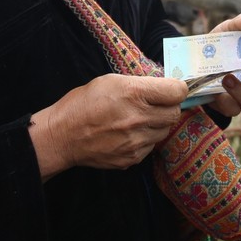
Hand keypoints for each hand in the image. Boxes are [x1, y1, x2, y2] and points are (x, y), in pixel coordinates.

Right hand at [30, 74, 187, 178]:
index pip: (176, 92)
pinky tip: (128, 134)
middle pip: (174, 113)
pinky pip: (150, 146)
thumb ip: (140, 84)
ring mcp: (136, 141)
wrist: (62, 136)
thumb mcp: (112, 81)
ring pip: (164, 131)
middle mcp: (138, 118)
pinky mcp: (131, 158)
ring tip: (137, 119)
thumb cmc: (84, 103)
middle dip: (168, 107)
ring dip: (157, 124)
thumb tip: (163, 86)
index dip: (177, 89)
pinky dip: (145, 139)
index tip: (172, 89)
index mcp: (134, 94)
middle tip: (155, 104)